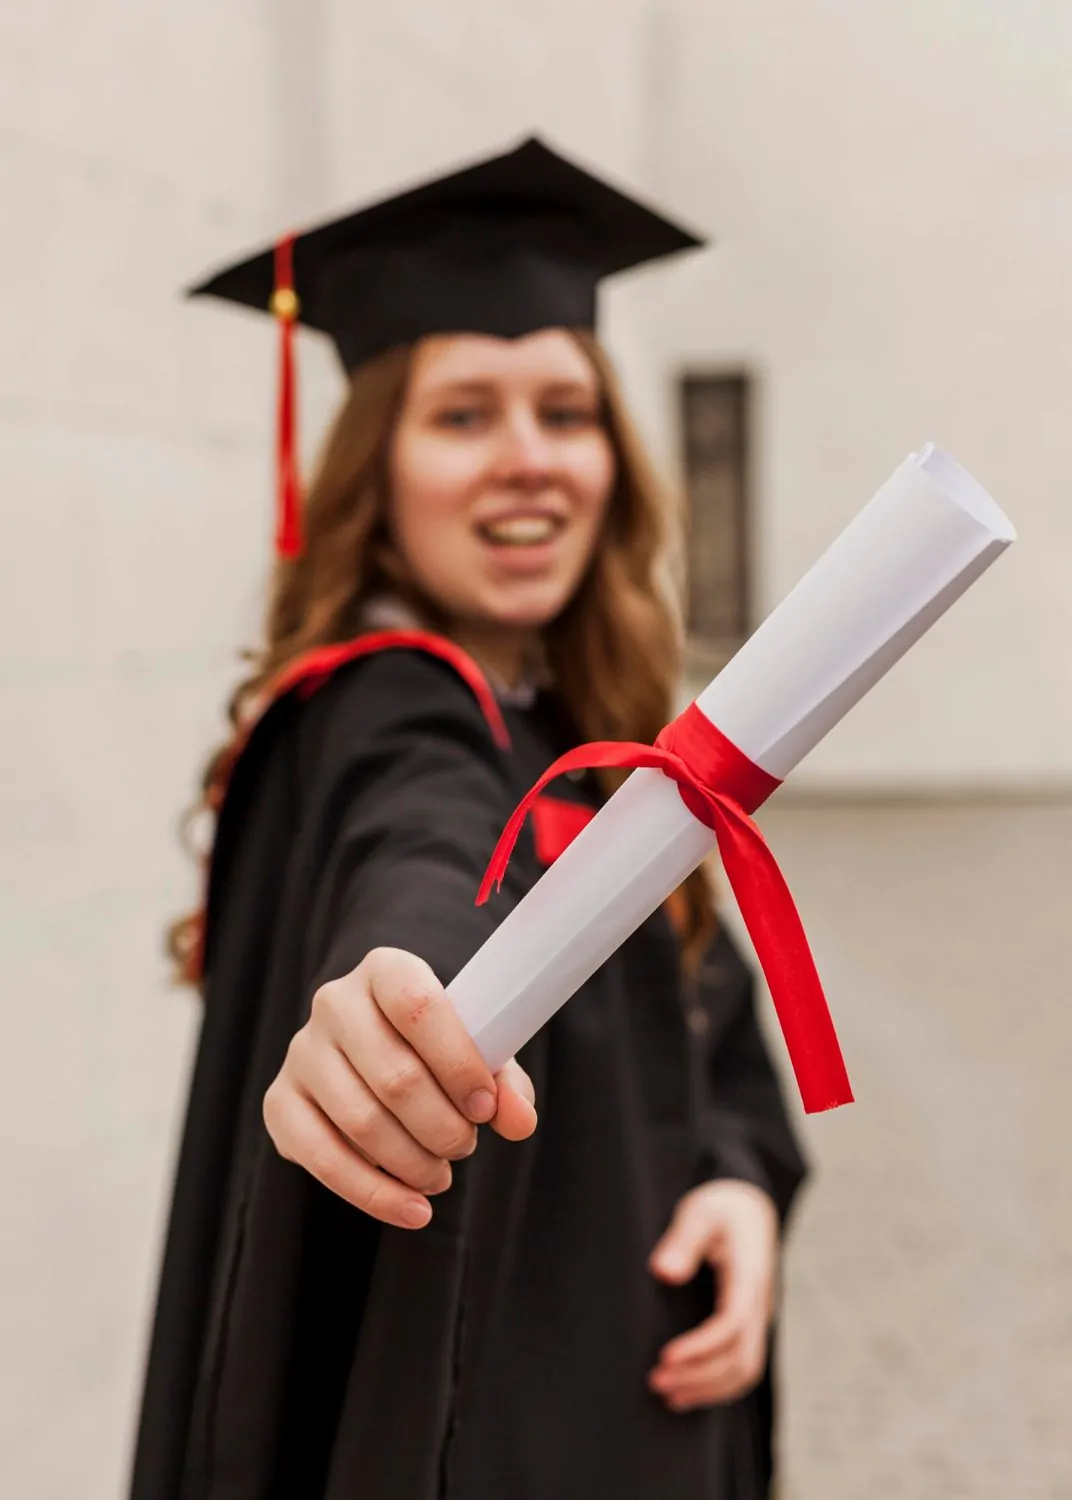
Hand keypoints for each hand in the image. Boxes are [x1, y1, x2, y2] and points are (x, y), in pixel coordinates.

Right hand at [263, 947, 536, 1230]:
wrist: (374, 1054)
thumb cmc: (435, 1049)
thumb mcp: (475, 1051)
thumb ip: (503, 1083)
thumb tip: (519, 1121)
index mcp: (386, 970)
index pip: (419, 1006)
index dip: (458, 1062)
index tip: (485, 1108)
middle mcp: (334, 1003)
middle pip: (394, 1075)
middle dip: (442, 1126)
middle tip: (465, 1146)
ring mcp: (301, 1052)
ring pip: (361, 1121)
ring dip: (413, 1162)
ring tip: (441, 1175)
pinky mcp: (280, 1103)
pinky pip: (323, 1158)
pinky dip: (374, 1194)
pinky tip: (412, 1210)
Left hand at [647, 1180, 778, 1411]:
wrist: (749, 1206)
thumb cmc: (720, 1206)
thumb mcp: (700, 1210)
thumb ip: (683, 1239)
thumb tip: (664, 1272)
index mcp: (748, 1276)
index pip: (731, 1325)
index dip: (700, 1347)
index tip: (665, 1357)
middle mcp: (758, 1303)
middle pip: (740, 1358)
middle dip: (700, 1377)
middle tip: (655, 1381)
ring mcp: (757, 1317)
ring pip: (745, 1370)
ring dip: (708, 1389)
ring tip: (666, 1395)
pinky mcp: (749, 1326)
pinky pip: (742, 1367)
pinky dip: (717, 1387)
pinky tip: (684, 1393)